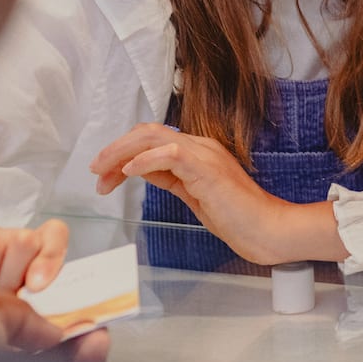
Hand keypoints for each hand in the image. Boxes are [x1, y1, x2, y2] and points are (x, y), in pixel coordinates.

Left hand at [90, 124, 340, 265]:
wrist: (267, 229)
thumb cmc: (237, 218)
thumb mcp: (192, 195)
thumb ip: (170, 178)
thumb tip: (141, 170)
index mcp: (198, 152)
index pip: (152, 140)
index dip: (122, 153)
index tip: (103, 176)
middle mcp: (201, 147)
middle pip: (148, 132)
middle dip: (115, 149)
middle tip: (95, 171)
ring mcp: (205, 155)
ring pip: (155, 137)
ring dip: (122, 152)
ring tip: (102, 170)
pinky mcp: (207, 170)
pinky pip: (171, 154)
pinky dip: (145, 160)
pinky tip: (127, 172)